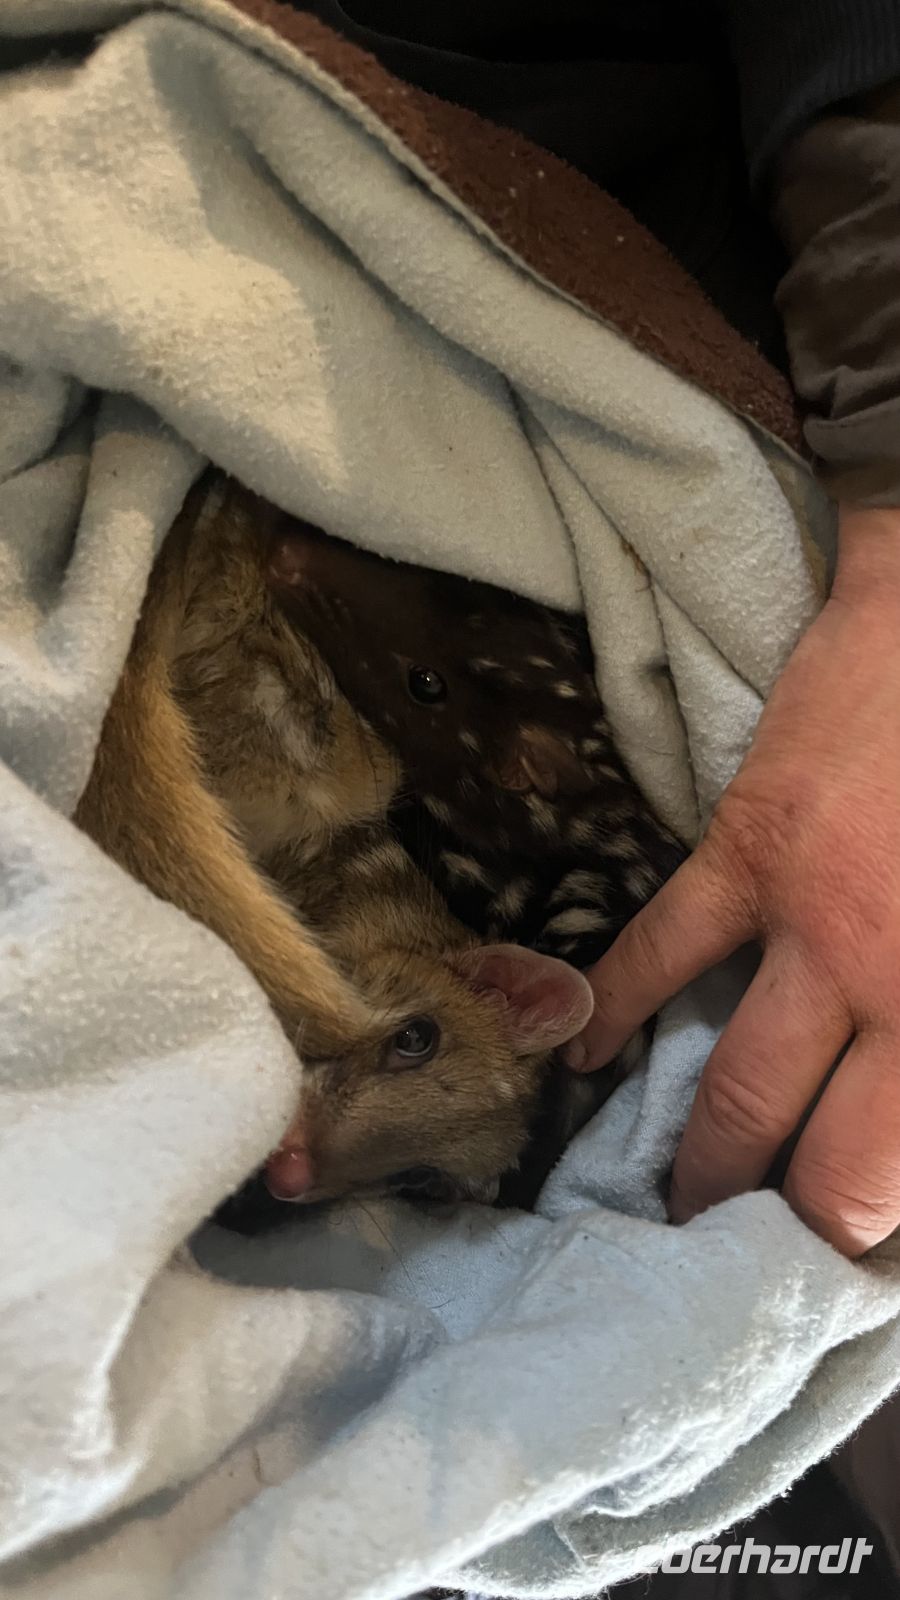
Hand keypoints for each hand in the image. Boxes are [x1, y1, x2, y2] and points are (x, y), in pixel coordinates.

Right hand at [567, 506, 899, 1255]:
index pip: (894, 1179)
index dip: (868, 1237)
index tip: (852, 1258)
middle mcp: (888, 990)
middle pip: (821, 1164)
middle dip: (789, 1229)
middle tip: (764, 1261)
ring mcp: (811, 926)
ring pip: (739, 1089)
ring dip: (705, 1165)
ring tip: (681, 1214)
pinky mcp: (746, 856)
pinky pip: (659, 956)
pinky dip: (616, 1015)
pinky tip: (583, 1067)